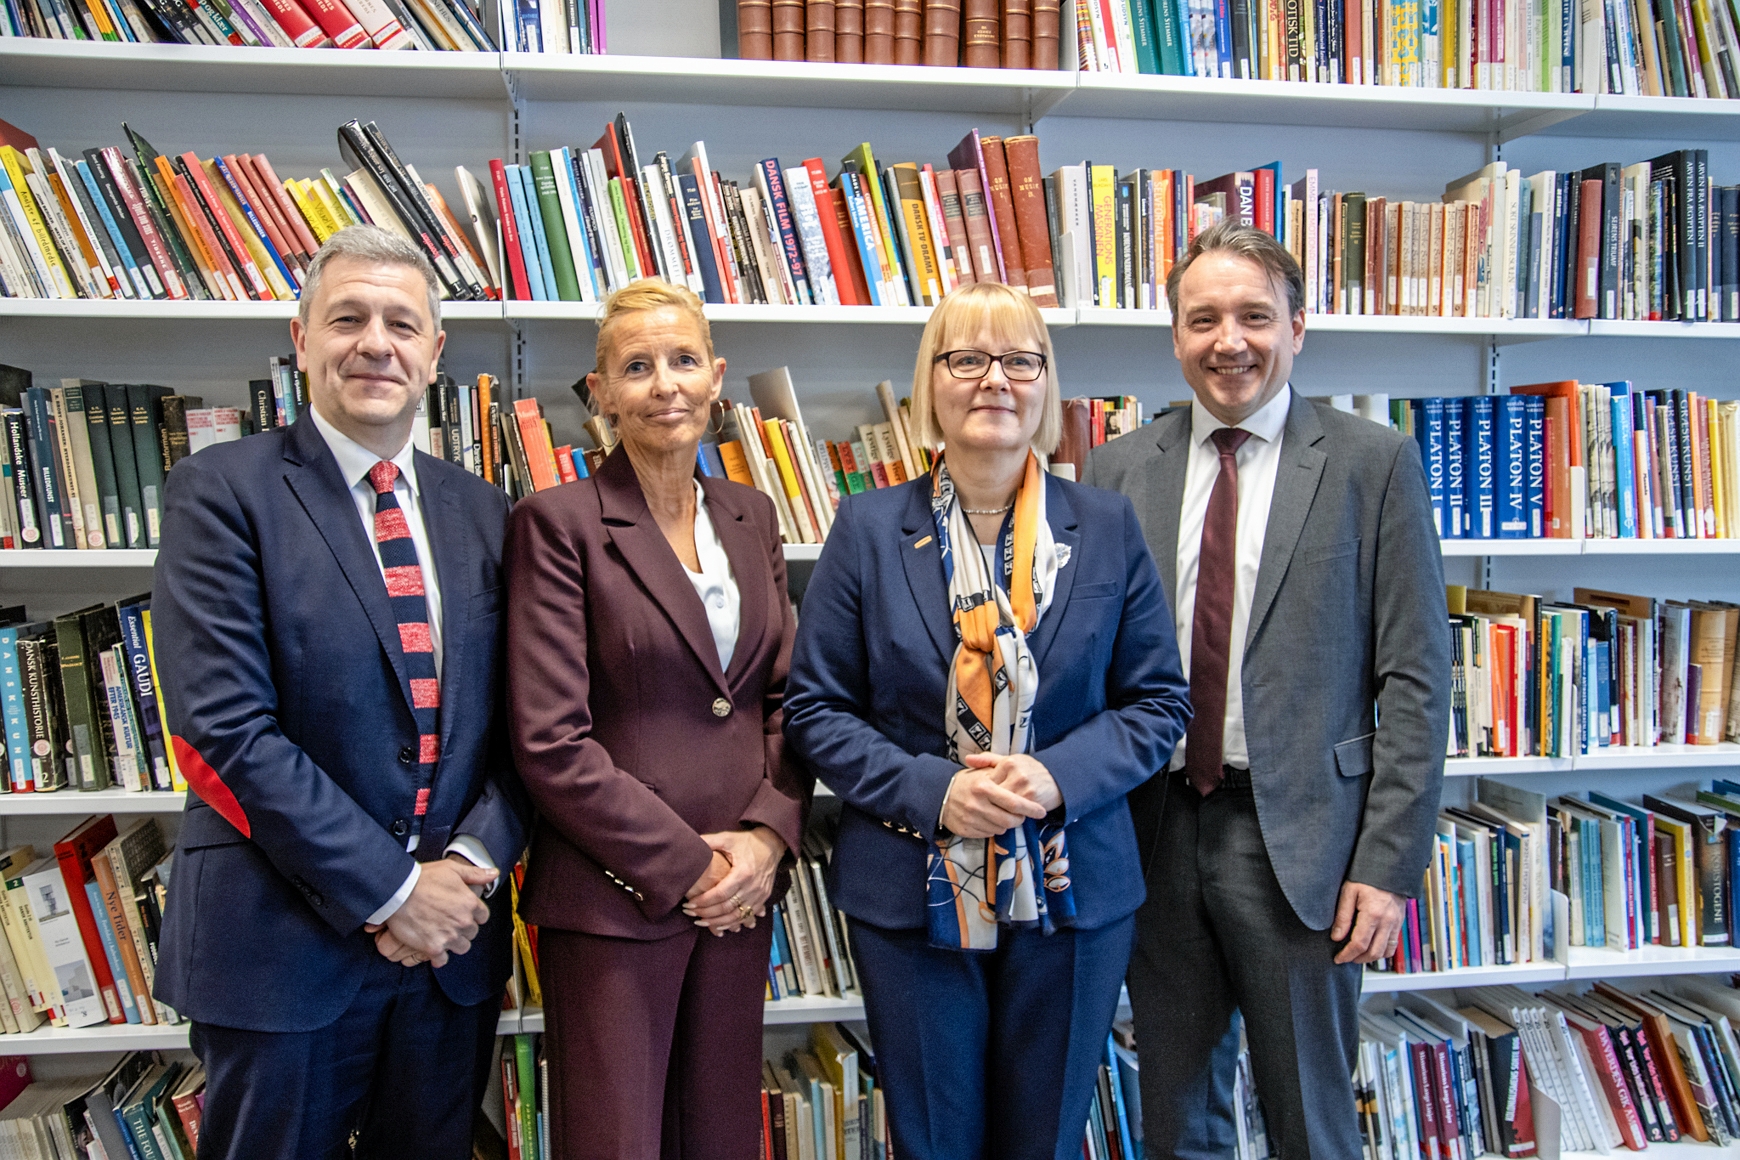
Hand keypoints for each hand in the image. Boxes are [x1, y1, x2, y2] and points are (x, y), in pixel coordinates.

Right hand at [378, 859, 495, 967]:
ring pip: (462, 947)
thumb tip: (494, 874)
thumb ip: (475, 874)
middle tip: (450, 922)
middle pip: (472, 932)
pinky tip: (434, 949)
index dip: (473, 915)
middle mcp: (462, 921)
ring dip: (454, 942)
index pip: (483, 916)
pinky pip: (442, 960)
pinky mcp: (433, 947)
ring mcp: (449, 936)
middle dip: (464, 928)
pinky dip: (439, 956)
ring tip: (443, 935)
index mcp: (469, 903)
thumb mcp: (452, 869)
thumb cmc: (423, 878)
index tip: (463, 913)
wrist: (397, 892)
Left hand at [683, 827, 786, 935]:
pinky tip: (720, 926)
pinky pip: (747, 916)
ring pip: (736, 916)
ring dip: (718, 922)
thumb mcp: (728, 838)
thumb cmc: (749, 842)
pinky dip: (732, 923)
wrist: (772, 844)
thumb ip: (709, 842)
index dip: (703, 901)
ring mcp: (759, 894)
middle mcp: (752, 886)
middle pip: (726, 908)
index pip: (720, 893)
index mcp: (743, 873)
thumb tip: (691, 843)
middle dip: (706, 913)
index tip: (689, 903)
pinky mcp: (763, 899)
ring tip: (701, 922)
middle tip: (691, 913)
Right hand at [940, 758, 1046, 839]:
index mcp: (984, 787)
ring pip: (1001, 829)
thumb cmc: (968, 781)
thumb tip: (1025, 784)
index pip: (1014, 803)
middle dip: (1020, 819)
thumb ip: (1003, 777)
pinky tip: (990, 819)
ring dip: (1006, 824)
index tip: (1041, 811)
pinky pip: (989, 834)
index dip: (1031, 808)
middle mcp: (977, 804)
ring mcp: (971, 819)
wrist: (940, 794)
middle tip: (1021, 815)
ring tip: (1002, 814)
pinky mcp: (966, 830)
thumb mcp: (983, 772)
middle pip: (1010, 820)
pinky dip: (993, 828)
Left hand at [968, 752, 1062, 813]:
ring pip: (1004, 805)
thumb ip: (987, 760)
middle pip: (995, 795)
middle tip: (986, 808)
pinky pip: (1015, 811)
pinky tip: (1010, 815)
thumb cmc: (1030, 770)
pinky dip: (1011, 815)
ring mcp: (1025, 787)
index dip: (984, 793)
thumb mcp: (1009, 760)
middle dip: (990, 803)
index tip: (983, 797)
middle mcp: (1016, 773)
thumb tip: (967, 760)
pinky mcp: (1032, 799)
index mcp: (1008, 762)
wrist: (1057, 778)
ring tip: (998, 812)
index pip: (988, 781)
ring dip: (1000, 811)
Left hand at [1330, 881, 1405, 964]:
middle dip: (1358, 959)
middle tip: (1346, 958)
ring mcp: (1396, 923)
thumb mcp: (1348, 891)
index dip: (1347, 954)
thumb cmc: (1366, 875)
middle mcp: (1387, 921)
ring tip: (1358, 956)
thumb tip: (1336, 936)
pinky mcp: (1400, 922)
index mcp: (1373, 913)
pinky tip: (1372, 949)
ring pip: (1386, 951)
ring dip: (1371, 958)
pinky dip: (1383, 951)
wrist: (1388, 867)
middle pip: (1374, 952)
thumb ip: (1343, 916)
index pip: (1359, 943)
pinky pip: (1394, 944)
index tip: (1339, 958)